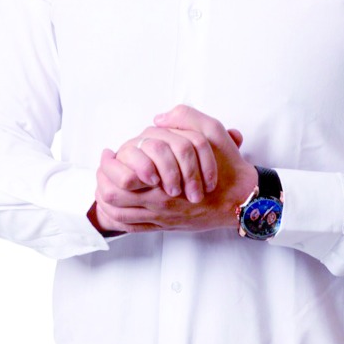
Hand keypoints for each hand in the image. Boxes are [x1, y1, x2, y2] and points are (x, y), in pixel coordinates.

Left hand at [92, 106, 255, 233]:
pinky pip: (130, 227)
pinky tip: (113, 204)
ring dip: (104, 198)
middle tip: (103, 166)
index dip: (109, 163)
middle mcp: (159, 203)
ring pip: (118, 214)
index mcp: (166, 180)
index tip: (109, 152)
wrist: (241, 199)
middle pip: (112, 198)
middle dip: (101, 180)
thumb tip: (158, 119)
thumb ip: (185, 117)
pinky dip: (115, 217)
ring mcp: (160, 217)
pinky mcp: (164, 226)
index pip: (122, 176)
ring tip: (103, 182)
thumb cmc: (227, 167)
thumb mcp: (212, 131)